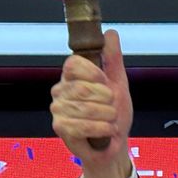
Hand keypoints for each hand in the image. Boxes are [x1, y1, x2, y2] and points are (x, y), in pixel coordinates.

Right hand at [51, 29, 133, 177]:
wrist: (114, 144)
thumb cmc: (113, 114)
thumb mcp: (118, 83)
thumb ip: (113, 58)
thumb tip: (110, 33)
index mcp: (71, 76)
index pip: (74, 63)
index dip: (94, 74)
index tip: (106, 84)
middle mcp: (60, 90)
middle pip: (82, 87)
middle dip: (107, 100)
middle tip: (112, 107)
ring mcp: (58, 110)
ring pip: (84, 108)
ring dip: (107, 116)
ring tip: (110, 120)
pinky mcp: (61, 128)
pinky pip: (82, 125)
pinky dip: (102, 129)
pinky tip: (107, 130)